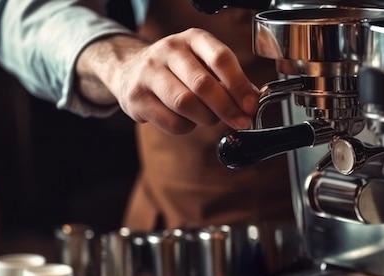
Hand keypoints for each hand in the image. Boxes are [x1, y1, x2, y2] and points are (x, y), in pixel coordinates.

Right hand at [76, 30, 258, 133]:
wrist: (130, 70)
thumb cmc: (178, 70)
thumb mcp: (204, 64)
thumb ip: (229, 81)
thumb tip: (252, 102)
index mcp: (193, 39)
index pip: (220, 58)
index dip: (239, 85)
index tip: (250, 106)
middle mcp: (169, 50)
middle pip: (203, 84)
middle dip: (227, 108)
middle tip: (239, 121)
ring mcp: (149, 73)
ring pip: (185, 104)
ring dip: (206, 118)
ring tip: (210, 118)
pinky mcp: (137, 97)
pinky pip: (171, 122)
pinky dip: (186, 127)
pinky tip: (187, 120)